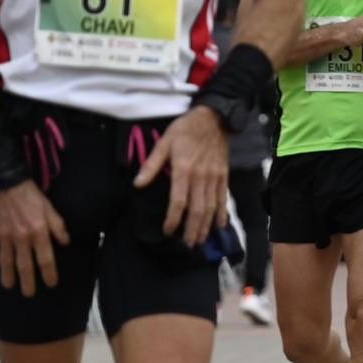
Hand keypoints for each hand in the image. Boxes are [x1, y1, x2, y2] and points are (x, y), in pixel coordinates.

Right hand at [0, 182, 68, 297]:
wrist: (3, 182)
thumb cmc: (30, 194)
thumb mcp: (50, 208)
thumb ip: (57, 226)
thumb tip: (66, 243)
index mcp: (38, 233)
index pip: (46, 259)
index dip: (49, 274)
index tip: (51, 284)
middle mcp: (21, 239)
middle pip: (24, 266)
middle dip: (27, 282)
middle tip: (29, 294)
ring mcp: (3, 238)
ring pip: (6, 263)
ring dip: (8, 276)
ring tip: (9, 286)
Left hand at [134, 108, 229, 248]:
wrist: (214, 118)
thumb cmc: (186, 129)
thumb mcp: (164, 142)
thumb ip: (152, 165)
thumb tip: (138, 184)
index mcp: (184, 169)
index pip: (178, 201)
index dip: (173, 219)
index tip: (168, 230)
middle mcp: (201, 177)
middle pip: (198, 209)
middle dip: (192, 229)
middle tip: (187, 244)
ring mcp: (215, 177)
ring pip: (211, 207)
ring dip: (206, 226)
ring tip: (200, 240)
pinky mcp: (224, 176)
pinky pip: (223, 198)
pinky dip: (222, 214)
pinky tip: (220, 226)